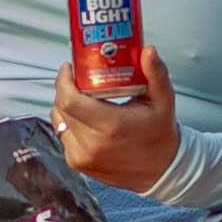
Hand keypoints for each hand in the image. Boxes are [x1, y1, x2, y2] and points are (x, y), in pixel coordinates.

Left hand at [49, 38, 181, 193]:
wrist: (160, 171)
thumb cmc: (160, 135)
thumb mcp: (163, 101)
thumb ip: (155, 73)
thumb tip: (148, 51)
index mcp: (110, 126)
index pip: (70, 100)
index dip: (64, 80)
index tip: (70, 68)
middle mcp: (92, 144)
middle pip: (61, 107)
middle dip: (65, 88)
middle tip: (78, 77)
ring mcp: (82, 156)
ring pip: (58, 120)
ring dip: (65, 105)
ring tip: (82, 97)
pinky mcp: (78, 163)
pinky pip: (63, 134)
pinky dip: (69, 122)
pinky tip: (85, 117)